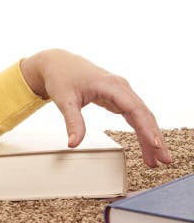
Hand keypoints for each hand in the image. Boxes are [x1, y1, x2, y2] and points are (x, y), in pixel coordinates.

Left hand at [20, 49, 172, 167]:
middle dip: (155, 137)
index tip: (155, 144)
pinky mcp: (118, 98)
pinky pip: (134, 116)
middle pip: (144, 114)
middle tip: (164, 159)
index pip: (135, 109)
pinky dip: (141, 131)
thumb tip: (74, 143)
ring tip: (157, 159)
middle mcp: (121, 88)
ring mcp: (121, 93)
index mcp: (111, 85)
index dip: (146, 127)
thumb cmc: (61, 76)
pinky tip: (147, 145)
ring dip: (151, 137)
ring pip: (142, 116)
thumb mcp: (64, 100)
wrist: (58, 63)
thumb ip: (72, 122)